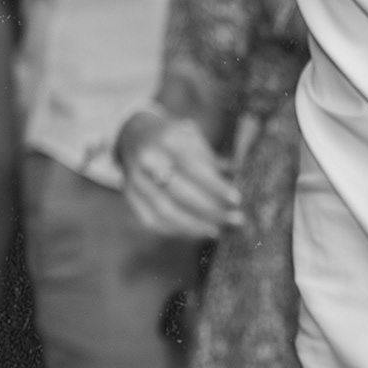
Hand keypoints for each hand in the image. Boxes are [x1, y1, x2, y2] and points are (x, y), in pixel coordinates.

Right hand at [117, 104, 237, 238]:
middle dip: (210, 210)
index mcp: (166, 139)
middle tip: (235, 219)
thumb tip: (238, 178)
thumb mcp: (194, 138)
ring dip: (195, 226)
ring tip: (218, 230)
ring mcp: (135, 180)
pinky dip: (177, 230)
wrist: (135, 135)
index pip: (193, 167)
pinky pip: (152, 221)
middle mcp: (147, 159)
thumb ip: (214, 160)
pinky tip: (197, 232)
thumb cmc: (175, 139)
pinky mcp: (130, 197)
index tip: (238, 200)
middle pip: (179, 193)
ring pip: (165, 211)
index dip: (215, 186)